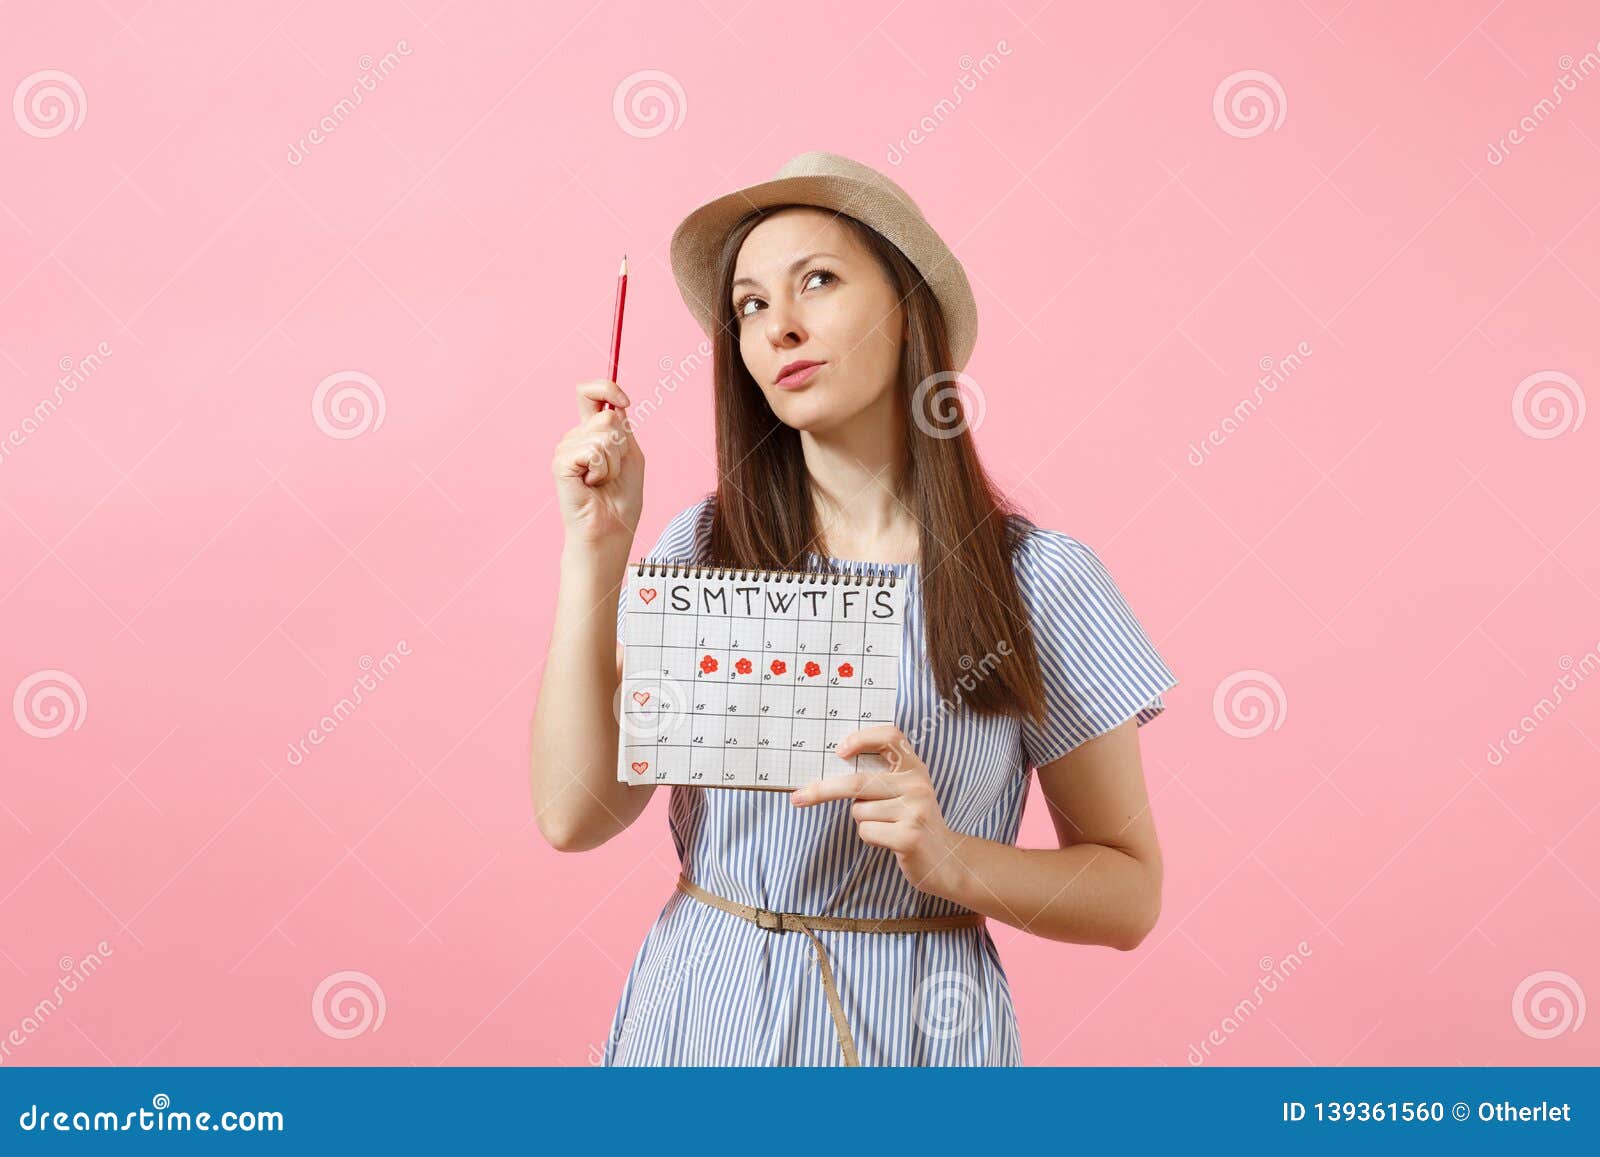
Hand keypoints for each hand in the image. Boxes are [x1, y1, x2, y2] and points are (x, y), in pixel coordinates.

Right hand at [552, 379, 644, 549]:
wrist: (610, 530)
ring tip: (602, 481)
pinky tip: (591, 485)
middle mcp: (574, 437)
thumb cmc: (620, 497)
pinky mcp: (560, 463)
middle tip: (611, 472)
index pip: (589, 393)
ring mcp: (565, 449)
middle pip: (608, 417)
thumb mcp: (630, 455)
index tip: (625, 402)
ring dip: (613, 463)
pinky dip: (602, 470)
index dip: (607, 388)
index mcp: (589, 432)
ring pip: (604, 435)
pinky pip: (593, 452)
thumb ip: (622, 427)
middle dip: (621, 447)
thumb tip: (615, 405)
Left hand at [790, 724, 961, 897]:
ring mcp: (915, 810)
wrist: (947, 860)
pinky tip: (890, 840)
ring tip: (886, 826)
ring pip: (859, 811)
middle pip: (858, 781)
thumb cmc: (913, 822)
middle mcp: (917, 784)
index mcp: (914, 767)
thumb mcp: (906, 792)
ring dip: (862, 821)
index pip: (890, 737)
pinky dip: (870, 837)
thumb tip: (830, 769)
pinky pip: (866, 831)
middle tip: (797, 796)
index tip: (839, 751)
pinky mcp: (909, 836)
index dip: (862, 738)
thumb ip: (881, 776)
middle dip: (823, 790)